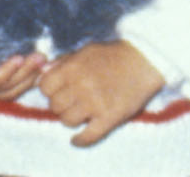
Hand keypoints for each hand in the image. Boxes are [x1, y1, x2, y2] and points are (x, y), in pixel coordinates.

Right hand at [0, 20, 47, 102]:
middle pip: (5, 88)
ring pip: (11, 92)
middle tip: (41, 57)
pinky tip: (41, 69)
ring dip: (29, 79)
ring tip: (45, 63)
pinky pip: (13, 89)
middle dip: (25, 73)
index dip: (6, 71)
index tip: (20, 57)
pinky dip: (28, 80)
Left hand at [37, 40, 165, 145]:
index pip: (45, 87)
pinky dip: (80, 140)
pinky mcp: (109, 117)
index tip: (58, 90)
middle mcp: (81, 85)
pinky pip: (87, 136)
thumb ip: (64, 61)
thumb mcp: (86, 50)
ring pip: (67, 121)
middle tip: (71, 102)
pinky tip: (77, 139)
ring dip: (71, 119)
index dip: (49, 90)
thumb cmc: (114, 55)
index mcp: (73, 68)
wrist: (145, 61)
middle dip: (60, 104)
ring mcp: (95, 103)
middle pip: (55, 106)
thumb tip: (45, 71)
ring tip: (80, 114)